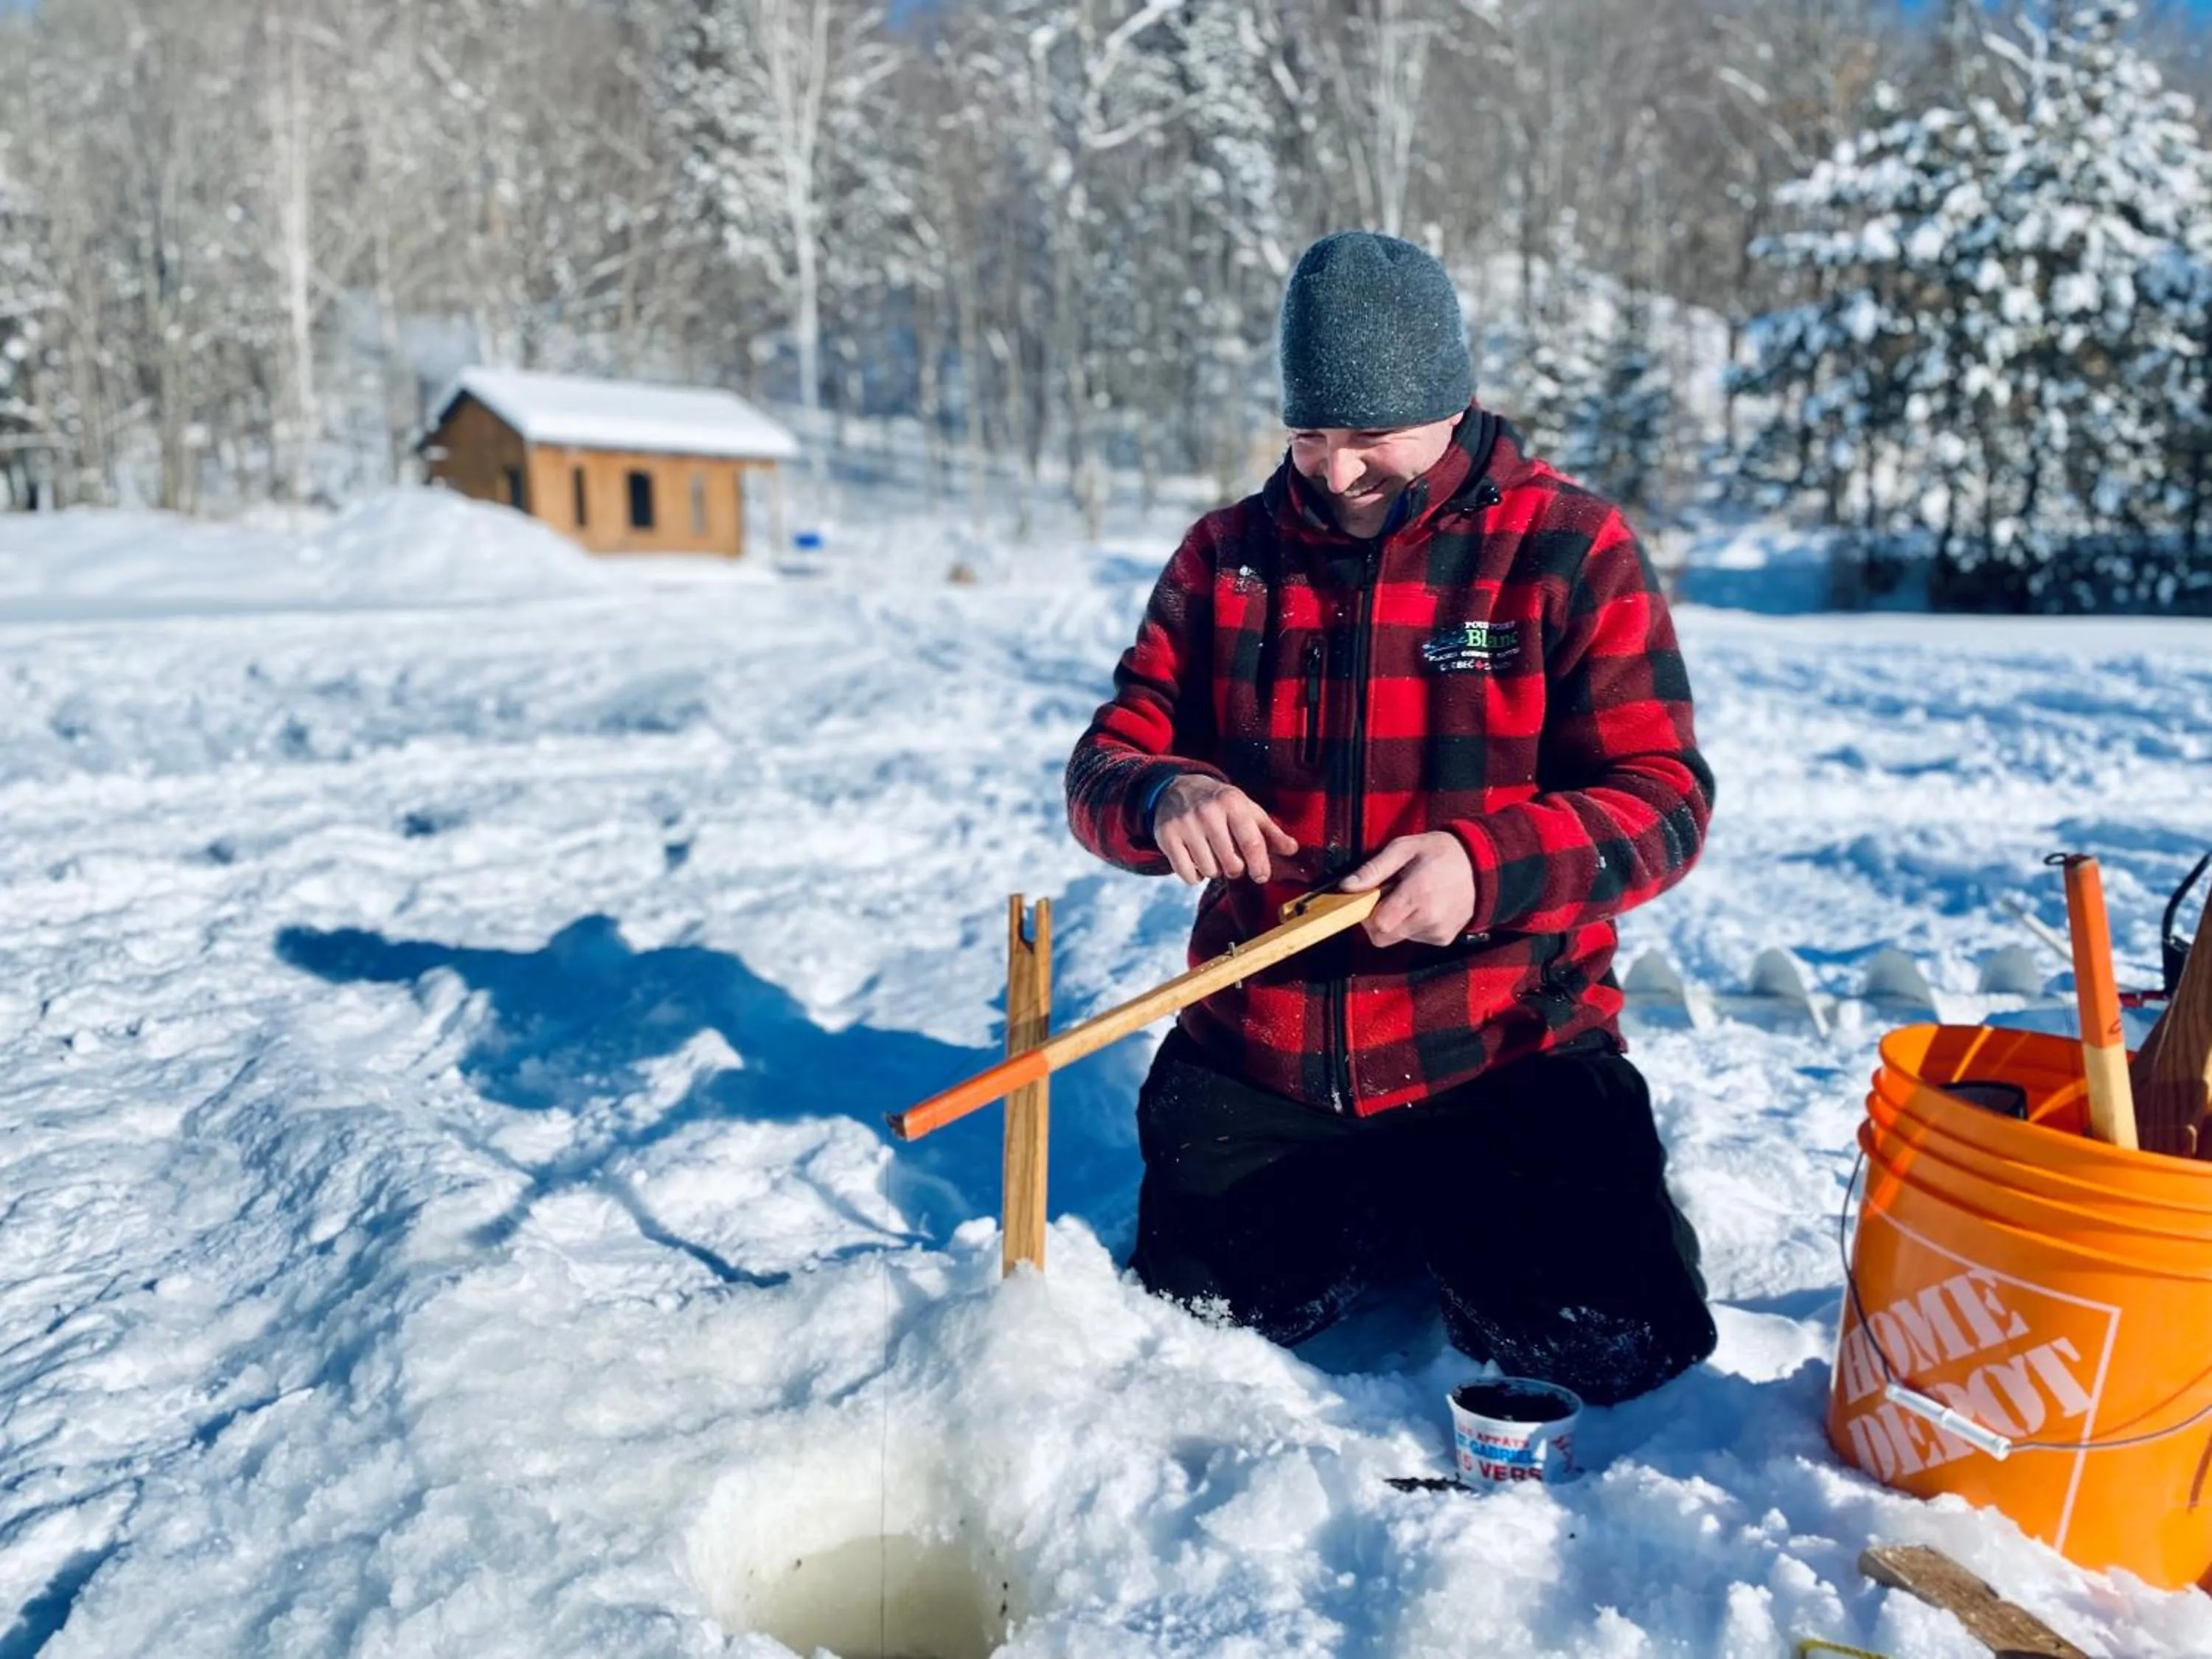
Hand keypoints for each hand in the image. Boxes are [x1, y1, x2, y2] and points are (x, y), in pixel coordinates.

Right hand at [1154, 776, 1298, 885]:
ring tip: (1212, 855)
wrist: (1177, 788)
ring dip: (1215, 870)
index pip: (1251, 841)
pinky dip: (1195, 876)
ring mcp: (1185, 824)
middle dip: (1235, 868)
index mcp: (1232, 803)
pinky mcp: (1166, 837)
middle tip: (1232, 860)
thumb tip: (1293, 849)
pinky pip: (1187, 875)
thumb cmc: (1220, 804)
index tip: (1261, 876)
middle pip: (1231, 862)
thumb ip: (1270, 831)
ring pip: (1209, 871)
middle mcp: (1207, 812)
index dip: (1260, 864)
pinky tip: (1197, 860)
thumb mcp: (1247, 810)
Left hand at [1341, 832, 1475, 946]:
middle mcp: (1429, 918)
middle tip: (1388, 897)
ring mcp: (1438, 932)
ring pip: (1398, 937)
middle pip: (1383, 937)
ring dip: (1396, 921)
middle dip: (1377, 920)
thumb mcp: (1404, 848)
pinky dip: (1412, 924)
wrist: (1482, 865)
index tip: (1371, 897)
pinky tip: (1425, 905)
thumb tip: (1346, 886)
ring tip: (1413, 896)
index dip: (1366, 913)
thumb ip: (1374, 869)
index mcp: (1417, 893)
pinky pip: (1415, 938)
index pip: (1377, 924)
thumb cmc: (1440, 852)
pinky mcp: (1444, 939)